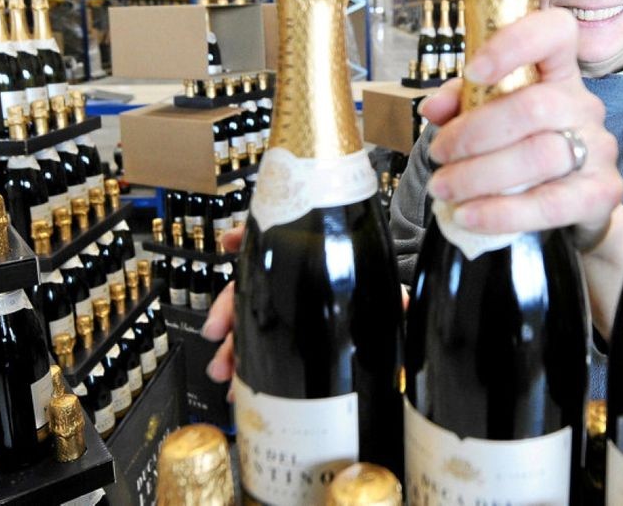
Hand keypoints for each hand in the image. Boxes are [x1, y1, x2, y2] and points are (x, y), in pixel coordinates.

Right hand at [202, 226, 409, 385]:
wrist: (379, 307)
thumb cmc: (374, 290)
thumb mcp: (383, 290)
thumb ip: (393, 297)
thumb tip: (406, 304)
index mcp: (306, 265)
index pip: (273, 247)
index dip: (247, 240)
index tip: (229, 242)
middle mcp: (288, 284)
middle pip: (250, 292)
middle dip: (227, 310)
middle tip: (216, 332)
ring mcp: (282, 309)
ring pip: (247, 324)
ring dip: (230, 346)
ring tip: (223, 370)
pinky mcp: (284, 336)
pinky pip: (259, 349)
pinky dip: (246, 366)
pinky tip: (238, 383)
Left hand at [422, 8, 622, 242]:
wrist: (573, 203)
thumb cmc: (525, 148)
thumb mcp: (490, 117)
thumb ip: (462, 105)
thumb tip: (432, 108)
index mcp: (558, 73)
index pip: (554, 33)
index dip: (514, 44)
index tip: (473, 72)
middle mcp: (584, 104)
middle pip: (533, 106)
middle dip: (473, 134)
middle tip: (439, 154)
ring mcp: (599, 147)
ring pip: (539, 155)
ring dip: (479, 175)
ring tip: (444, 187)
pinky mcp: (603, 192)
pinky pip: (550, 203)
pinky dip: (501, 212)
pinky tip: (468, 215)